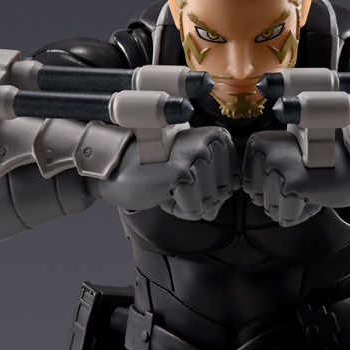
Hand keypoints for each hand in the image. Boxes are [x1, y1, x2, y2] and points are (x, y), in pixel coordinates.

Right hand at [96, 127, 240, 220]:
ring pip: (209, 206)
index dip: (207, 190)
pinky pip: (194, 212)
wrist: (117, 168)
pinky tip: (161, 191)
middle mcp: (211, 142)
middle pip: (223, 196)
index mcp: (218, 137)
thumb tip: (222, 201)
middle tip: (172, 180)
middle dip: (197, 199)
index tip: (184, 174)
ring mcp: (197, 156)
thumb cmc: (156, 170)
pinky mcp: (182, 174)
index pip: (233, 184)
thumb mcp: (192, 169)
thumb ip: (216, 184)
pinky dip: (177, 210)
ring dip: (186, 204)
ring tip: (166, 184)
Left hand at [242, 131, 349, 226]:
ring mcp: (278, 167)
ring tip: (313, 185)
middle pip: (260, 200)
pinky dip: (302, 214)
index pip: (250, 188)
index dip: (274, 190)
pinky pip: (285, 218)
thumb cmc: (324, 166)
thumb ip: (264, 171)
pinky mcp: (292, 185)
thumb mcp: (288, 161)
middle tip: (307, 180)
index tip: (295, 174)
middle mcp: (265, 151)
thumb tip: (248, 190)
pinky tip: (317, 194)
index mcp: (259, 143)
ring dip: (295, 206)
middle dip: (284, 199)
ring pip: (272, 210)